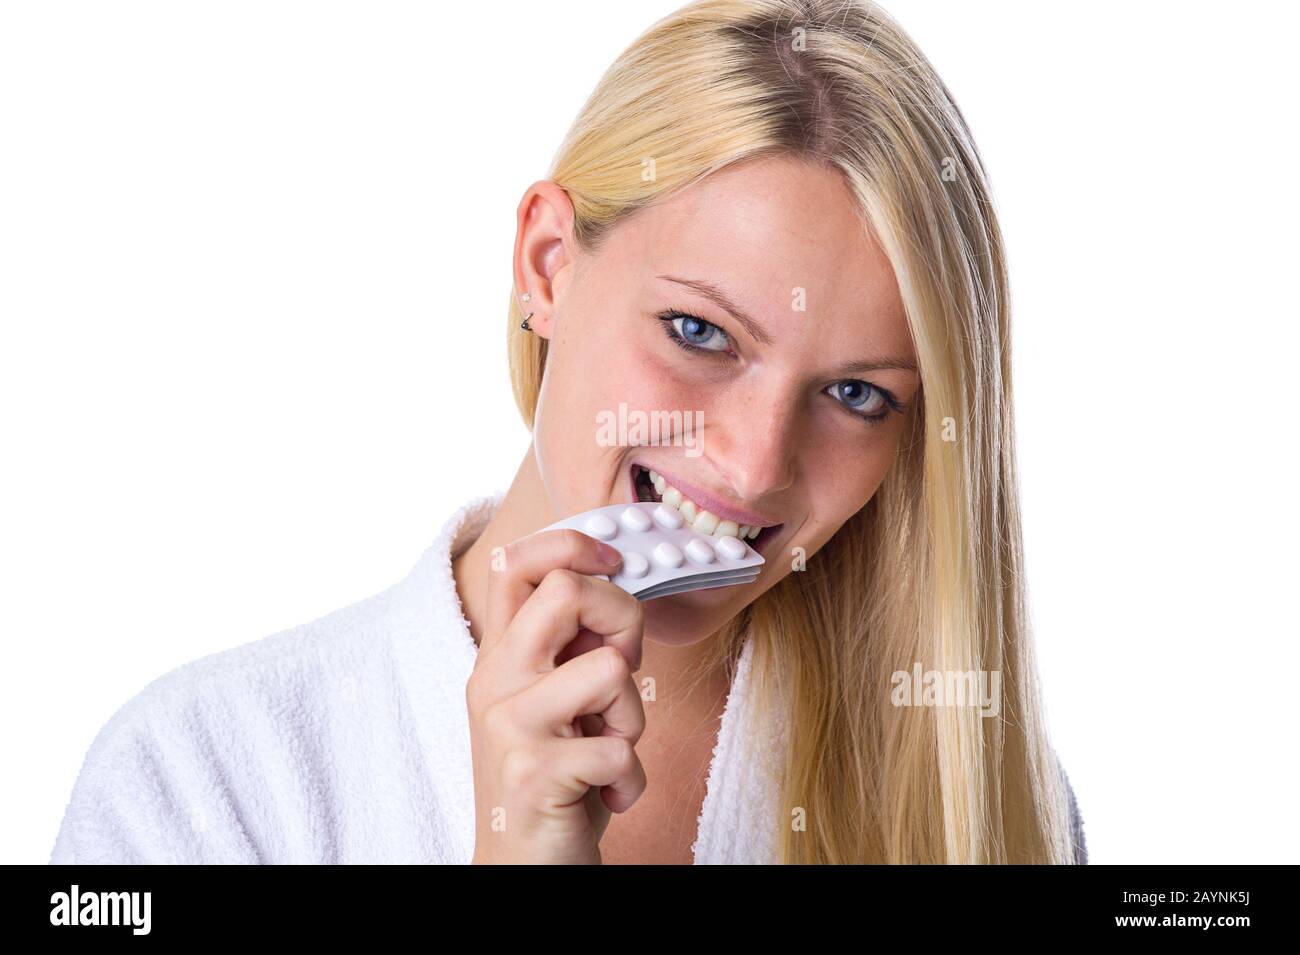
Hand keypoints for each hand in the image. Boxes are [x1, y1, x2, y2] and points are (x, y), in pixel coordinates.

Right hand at [466, 528, 647, 863]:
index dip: (572, 543)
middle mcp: (494, 679)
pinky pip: (621, 747)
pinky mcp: (534, 772)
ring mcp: (509, 724)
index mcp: (500, 655)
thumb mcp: (557, 701)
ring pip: (610, 668)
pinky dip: (630, 780)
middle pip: (567, 589)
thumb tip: (616, 588)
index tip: (612, 563)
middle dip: (621, 621)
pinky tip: (605, 796)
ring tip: (608, 749)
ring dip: (631, 717)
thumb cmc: (554, 779)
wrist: (523, 869)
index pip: (516, 562)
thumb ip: (574, 647)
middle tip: (622, 668)